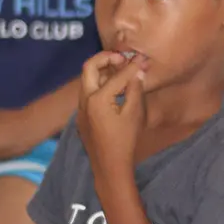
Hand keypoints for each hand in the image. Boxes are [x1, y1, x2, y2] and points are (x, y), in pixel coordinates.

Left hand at [76, 51, 147, 178]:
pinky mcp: (82, 115)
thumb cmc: (125, 141)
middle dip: (105, 58)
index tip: (142, 58)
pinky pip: (88, 93)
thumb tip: (138, 72)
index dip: (132, 66)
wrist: (109, 165)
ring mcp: (80, 107)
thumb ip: (134, 90)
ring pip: (87, 80)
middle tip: (121, 57)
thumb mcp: (134, 114)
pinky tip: (114, 90)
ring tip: (119, 70)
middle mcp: (85, 99)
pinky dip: (100, 85)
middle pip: (89, 67)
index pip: (117, 75)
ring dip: (102, 71)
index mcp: (98, 99)